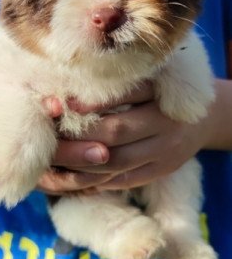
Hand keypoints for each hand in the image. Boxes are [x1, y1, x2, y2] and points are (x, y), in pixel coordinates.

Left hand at [36, 81, 156, 193]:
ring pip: (117, 161)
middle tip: (52, 132)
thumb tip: (71, 95)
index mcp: (162, 92)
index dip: (91, 101)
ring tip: (57, 154)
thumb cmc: (165, 94)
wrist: (206, 119)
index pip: (124, 95)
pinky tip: (77, 171)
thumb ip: (121, 83)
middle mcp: (167, 122)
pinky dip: (98, 177)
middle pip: (116, 130)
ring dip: (82, 160)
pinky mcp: (163, 170)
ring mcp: (167, 151)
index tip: (63, 103)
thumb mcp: (152, 80)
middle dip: (79, 133)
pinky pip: (125, 179)